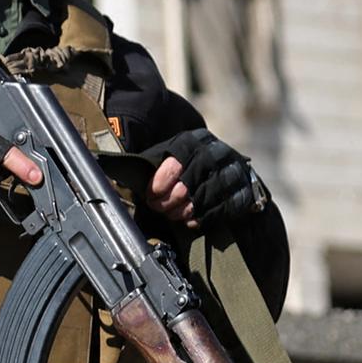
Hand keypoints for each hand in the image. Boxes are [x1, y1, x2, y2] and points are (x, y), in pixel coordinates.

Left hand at [144, 128, 265, 231]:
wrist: (227, 169)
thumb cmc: (188, 165)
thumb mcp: (169, 156)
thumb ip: (150, 164)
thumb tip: (117, 175)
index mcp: (194, 141)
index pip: (174, 165)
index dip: (159, 185)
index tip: (151, 196)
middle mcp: (216, 153)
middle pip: (186, 186)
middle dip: (168, 202)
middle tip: (159, 209)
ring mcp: (233, 172)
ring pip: (202, 201)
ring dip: (183, 213)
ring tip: (173, 216)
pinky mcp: (244, 191)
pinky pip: (220, 211)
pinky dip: (202, 219)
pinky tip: (191, 221)